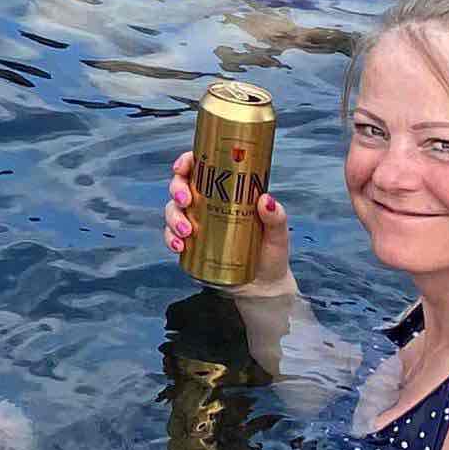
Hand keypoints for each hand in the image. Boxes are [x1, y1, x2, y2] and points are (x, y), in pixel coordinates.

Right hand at [164, 156, 293, 291]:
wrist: (262, 287)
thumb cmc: (271, 255)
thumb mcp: (278, 234)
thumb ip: (276, 217)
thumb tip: (265, 199)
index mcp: (227, 192)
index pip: (202, 168)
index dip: (187, 162)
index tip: (181, 168)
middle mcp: (208, 204)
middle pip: (181, 186)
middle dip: (177, 190)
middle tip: (186, 201)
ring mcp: (197, 224)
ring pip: (173, 210)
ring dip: (174, 217)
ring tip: (187, 232)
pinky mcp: (191, 245)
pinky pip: (172, 236)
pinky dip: (170, 239)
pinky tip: (179, 246)